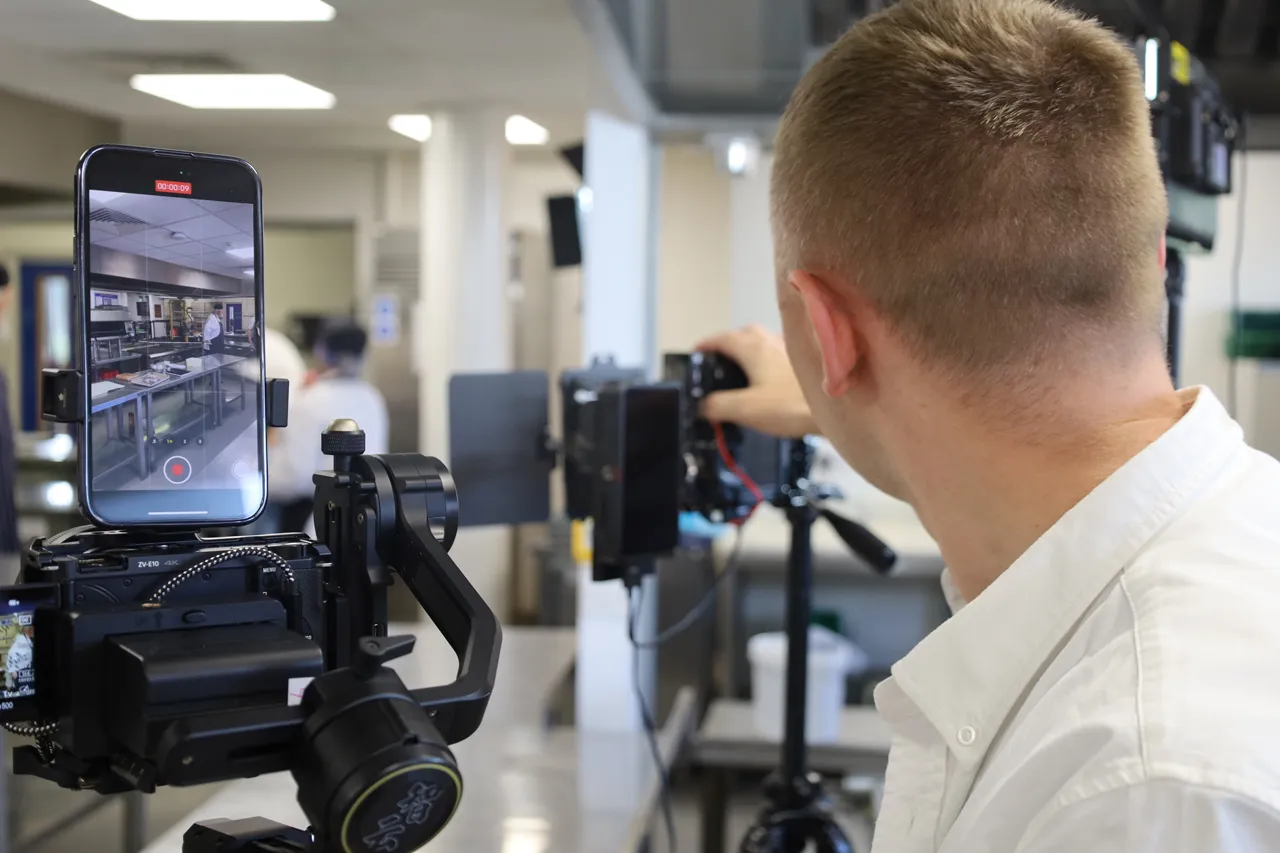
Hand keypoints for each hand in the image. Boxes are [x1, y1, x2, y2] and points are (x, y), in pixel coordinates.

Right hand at [695, 325, 817, 437]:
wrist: (840, 406)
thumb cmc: (790, 404)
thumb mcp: (745, 409)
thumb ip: (718, 406)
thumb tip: (702, 405)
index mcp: (751, 345)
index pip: (720, 339)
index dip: (704, 347)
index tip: (695, 355)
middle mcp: (770, 338)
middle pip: (742, 335)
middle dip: (728, 346)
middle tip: (719, 364)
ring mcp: (790, 346)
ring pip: (762, 342)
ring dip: (750, 352)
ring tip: (743, 373)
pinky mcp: (805, 358)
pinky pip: (778, 353)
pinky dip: (768, 361)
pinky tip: (771, 380)